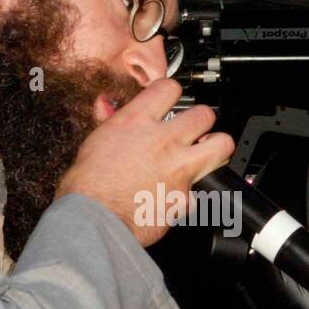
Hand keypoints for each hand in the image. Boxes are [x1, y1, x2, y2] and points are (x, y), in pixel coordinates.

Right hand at [54, 78, 234, 247]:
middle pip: (204, 114)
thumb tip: (107, 107)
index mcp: (137, 122)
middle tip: (194, 131)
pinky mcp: (186, 197)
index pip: (169, 89)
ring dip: (216, 148)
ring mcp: (179, 168)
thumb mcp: (94, 143)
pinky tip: (175, 198)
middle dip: (201, 121)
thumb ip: (111, 123)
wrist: (94, 220)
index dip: (172, 93)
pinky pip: (199, 191)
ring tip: (207, 154)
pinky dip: (190, 195)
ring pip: (221, 145)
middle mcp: (163, 140)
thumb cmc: (87, 187)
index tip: (171, 102)